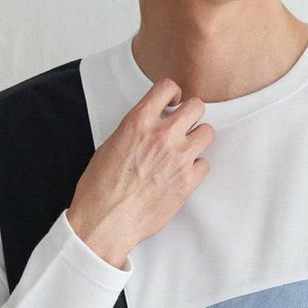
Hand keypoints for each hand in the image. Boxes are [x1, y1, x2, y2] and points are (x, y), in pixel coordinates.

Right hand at [66, 78, 213, 266]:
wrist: (105, 221)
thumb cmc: (100, 188)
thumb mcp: (111, 145)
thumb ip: (136, 129)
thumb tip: (149, 126)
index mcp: (139, 122)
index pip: (168, 87)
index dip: (173, 94)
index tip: (173, 103)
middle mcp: (162, 135)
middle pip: (197, 106)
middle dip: (190, 115)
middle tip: (183, 126)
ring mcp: (179, 158)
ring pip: (208, 132)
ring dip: (198, 139)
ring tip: (185, 151)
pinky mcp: (188, 181)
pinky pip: (205, 164)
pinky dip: (196, 168)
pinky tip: (182, 174)